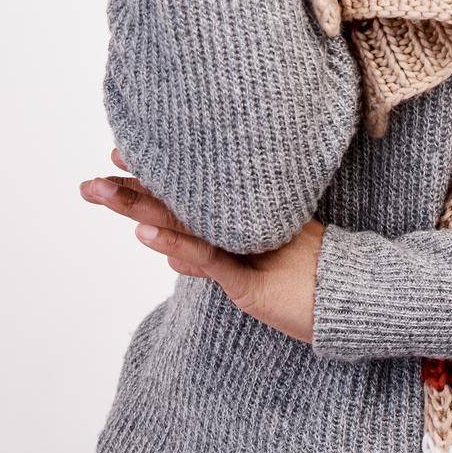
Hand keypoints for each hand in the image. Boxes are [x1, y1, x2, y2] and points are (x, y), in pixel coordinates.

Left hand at [80, 148, 322, 345]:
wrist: (355, 300)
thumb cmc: (305, 284)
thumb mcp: (248, 274)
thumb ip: (209, 259)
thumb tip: (165, 252)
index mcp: (236, 221)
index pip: (186, 195)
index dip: (152, 175)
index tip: (120, 152)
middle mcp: (237, 226)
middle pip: (177, 201)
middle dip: (132, 186)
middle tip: (96, 168)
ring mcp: (243, 248)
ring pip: (184, 222)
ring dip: (140, 206)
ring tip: (102, 190)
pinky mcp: (248, 281)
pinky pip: (208, 260)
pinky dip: (176, 246)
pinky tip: (145, 235)